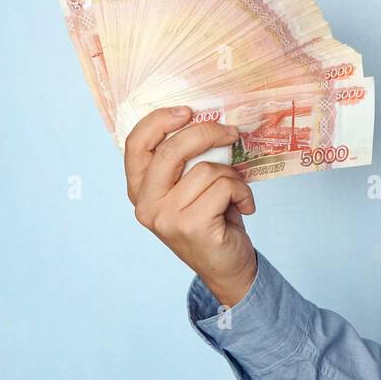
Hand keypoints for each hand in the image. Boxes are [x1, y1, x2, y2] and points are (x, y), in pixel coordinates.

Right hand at [125, 106, 257, 306]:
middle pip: (171, 150)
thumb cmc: (213, 221)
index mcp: (141, 190)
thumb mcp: (193, 188)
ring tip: (237, 192)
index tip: (187, 111)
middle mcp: (146, 204)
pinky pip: (223, 187)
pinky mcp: (191, 226)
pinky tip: (245, 207)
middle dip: (206, 132)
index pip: (136, 145)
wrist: (228, 268)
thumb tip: (210, 120)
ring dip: (232, 175)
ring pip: (205, 170)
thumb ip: (188, 162)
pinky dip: (242, 192)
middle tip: (231, 132)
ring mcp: (165, 217)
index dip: (159, 121)